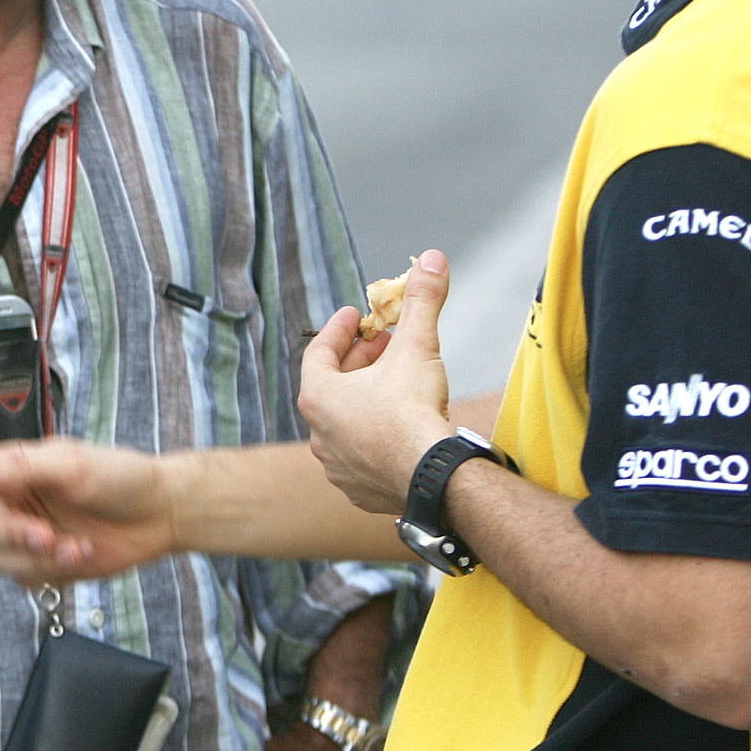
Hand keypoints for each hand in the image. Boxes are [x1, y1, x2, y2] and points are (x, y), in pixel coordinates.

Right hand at [0, 438, 174, 582]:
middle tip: (51, 536)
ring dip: (41, 558)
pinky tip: (80, 554)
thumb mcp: (70, 464)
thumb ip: (18, 469)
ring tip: (76, 545)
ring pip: (2, 560)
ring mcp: (27, 533)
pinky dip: (52, 572)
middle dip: (16, 536)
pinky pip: (25, 579)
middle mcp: (13, 500)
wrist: (158, 512)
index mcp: (11, 468)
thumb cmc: (119, 476)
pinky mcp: (44, 563)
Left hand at [299, 250, 456, 515]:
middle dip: (358, 362)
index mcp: (319, 398)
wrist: (433, 478)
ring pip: (346, 424)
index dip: (338, 330)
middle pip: (332, 387)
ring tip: (394, 383)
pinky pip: (362, 456)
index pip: (318, 353)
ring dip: (366, 400)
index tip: (353, 315)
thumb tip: (430, 259)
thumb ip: (421, 302)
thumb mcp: (417, 346)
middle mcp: (319, 435)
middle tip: (384, 345)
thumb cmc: (413, 411)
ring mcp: (337, 467)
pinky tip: (398, 429)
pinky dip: (375, 437)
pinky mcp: (360, 492)